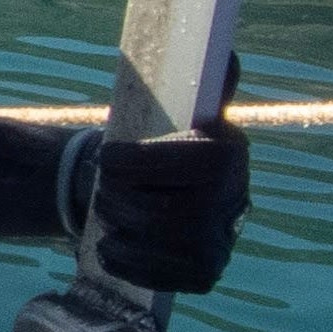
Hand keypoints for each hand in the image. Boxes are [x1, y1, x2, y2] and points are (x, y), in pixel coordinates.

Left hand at [90, 72, 249, 293]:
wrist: (179, 193)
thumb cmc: (171, 144)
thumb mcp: (187, 109)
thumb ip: (205, 83)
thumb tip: (229, 55)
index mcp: (227, 154)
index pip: (172, 163)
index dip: (129, 162)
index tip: (108, 157)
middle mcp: (231, 204)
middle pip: (158, 210)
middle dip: (116, 197)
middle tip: (100, 187)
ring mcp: (220, 246)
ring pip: (155, 244)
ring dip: (117, 228)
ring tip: (105, 212)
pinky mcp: (203, 276)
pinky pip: (157, 276)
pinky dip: (124, 261)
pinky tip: (111, 245)